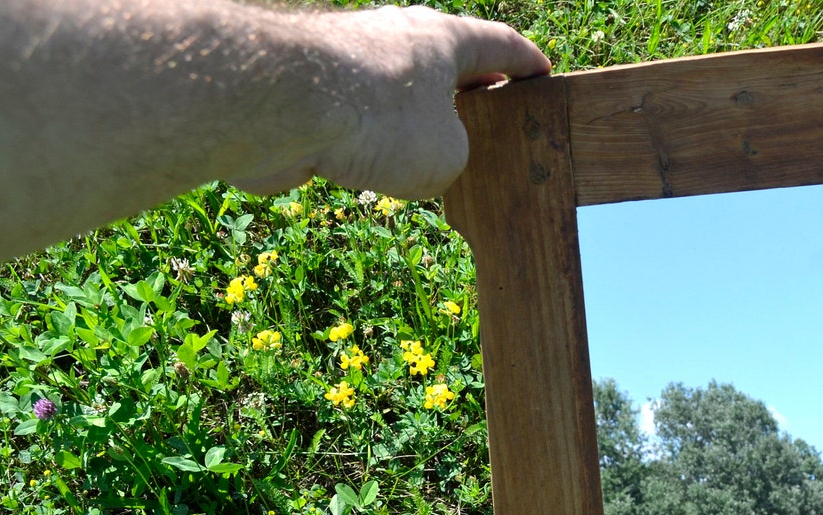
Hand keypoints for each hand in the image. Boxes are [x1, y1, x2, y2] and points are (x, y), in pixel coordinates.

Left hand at [227, 6, 549, 199]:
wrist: (281, 104)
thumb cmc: (377, 119)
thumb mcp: (447, 156)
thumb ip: (452, 155)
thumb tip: (424, 156)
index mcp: (443, 38)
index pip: (499, 43)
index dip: (526, 62)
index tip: (542, 72)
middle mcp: (397, 38)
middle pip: (444, 60)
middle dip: (468, 84)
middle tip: (488, 105)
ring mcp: (351, 59)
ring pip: (397, 90)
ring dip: (415, 117)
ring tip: (431, 152)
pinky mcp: (314, 90)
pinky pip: (358, 116)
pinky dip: (373, 138)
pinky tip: (375, 167)